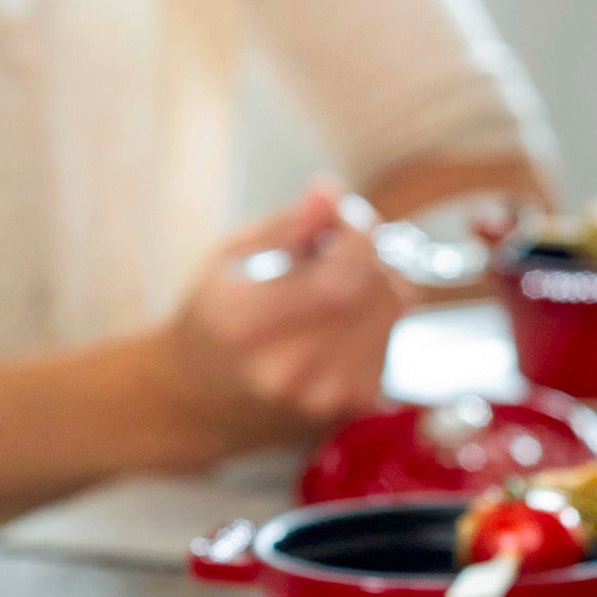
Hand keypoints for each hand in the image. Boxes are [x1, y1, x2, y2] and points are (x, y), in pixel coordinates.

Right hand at [164, 188, 400, 442]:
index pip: (338, 279)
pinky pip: (392, 335)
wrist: (203, 398)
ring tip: (334, 278)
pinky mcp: (352, 405)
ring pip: (392, 310)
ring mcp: (324, 395)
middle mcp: (288, 371)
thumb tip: (331, 191)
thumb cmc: (214, 317)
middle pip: (373, 292)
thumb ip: (286, 226)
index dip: (357, 234)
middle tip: (339, 242)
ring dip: (377, 279)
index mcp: (245, 326)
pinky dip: (377, 313)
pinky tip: (341, 314)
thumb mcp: (231, 258)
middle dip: (370, 251)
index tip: (343, 215)